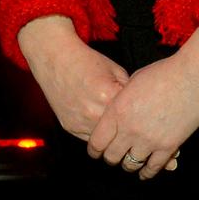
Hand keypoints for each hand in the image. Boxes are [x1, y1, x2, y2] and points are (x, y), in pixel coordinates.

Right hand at [17, 16, 128, 139]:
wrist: (56, 59)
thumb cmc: (87, 61)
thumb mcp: (115, 70)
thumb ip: (128, 91)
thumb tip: (139, 108)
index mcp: (108, 96)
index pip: (132, 116)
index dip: (138, 115)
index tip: (141, 115)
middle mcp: (93, 112)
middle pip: (119, 132)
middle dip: (126, 128)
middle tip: (133, 125)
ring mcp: (80, 122)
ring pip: (105, 140)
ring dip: (112, 136)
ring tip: (117, 125)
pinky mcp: (70, 126)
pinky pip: (89, 138)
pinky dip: (97, 133)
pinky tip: (99, 121)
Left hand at [85, 32, 198, 179]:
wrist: (192, 77)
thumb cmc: (163, 73)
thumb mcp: (132, 82)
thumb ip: (121, 100)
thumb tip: (117, 110)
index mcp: (117, 111)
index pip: (97, 142)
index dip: (94, 150)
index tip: (96, 152)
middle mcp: (129, 129)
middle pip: (111, 156)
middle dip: (110, 158)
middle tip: (112, 157)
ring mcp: (149, 140)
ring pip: (131, 164)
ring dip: (128, 165)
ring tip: (129, 164)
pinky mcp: (168, 146)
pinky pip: (153, 167)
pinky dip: (147, 173)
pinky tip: (145, 173)